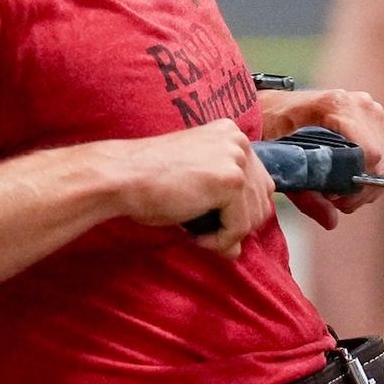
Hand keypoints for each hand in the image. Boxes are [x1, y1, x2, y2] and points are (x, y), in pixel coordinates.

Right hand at [107, 120, 275, 257]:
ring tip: (198, 232)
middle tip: (205, 233)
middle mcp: (239, 141)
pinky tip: (195, 235)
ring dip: (227, 235)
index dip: (240, 211)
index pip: (259, 183)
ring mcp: (237, 159)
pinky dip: (220, 241)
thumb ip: (224, 205)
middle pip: (262, 201)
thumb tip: (238, 249)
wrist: (121, 176)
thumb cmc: (148, 180)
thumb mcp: (195, 186)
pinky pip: (239, 227)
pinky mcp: (231, 181)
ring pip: (253, 217)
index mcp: (231, 135)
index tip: (213, 220)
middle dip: (237, 225)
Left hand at [257, 88, 383, 223]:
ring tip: (339, 190)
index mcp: (337, 106)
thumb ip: (305, 194)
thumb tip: (331, 221)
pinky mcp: (382, 120)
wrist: (277, 107)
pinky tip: (350, 178)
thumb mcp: (282, 162)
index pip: (369, 153)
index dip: (354, 184)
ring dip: (367, 185)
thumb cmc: (274, 129)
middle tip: (334, 199)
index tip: (332, 197)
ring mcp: (375, 111)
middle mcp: (362, 105)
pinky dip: (372, 175)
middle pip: (380, 162)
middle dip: (359, 189)